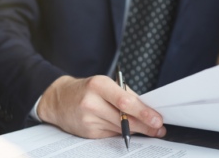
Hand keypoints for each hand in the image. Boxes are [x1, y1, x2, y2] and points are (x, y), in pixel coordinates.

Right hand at [37, 75, 165, 138]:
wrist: (59, 100)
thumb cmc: (88, 90)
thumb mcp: (106, 84)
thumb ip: (126, 95)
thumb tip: (149, 109)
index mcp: (99, 85)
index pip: (124, 101)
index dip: (143, 112)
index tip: (157, 118)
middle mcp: (92, 102)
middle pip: (124, 118)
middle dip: (145, 125)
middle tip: (159, 128)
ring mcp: (88, 119)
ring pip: (120, 128)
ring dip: (137, 130)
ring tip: (151, 130)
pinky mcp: (88, 132)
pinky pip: (112, 134)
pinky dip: (123, 132)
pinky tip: (131, 130)